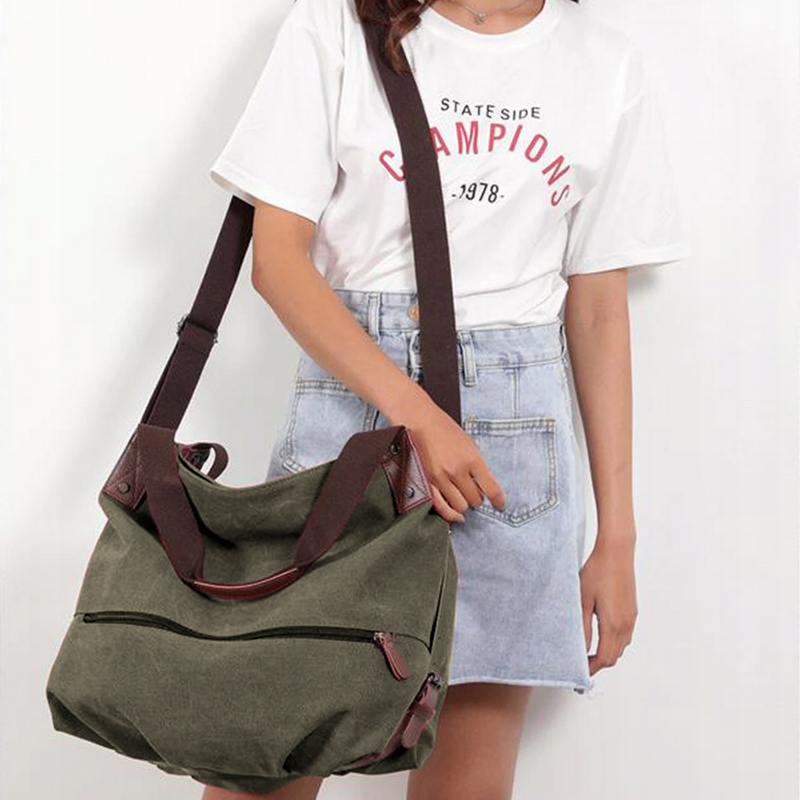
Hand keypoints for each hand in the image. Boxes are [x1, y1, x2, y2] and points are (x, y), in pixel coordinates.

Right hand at [401, 406, 506, 525]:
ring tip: (461, 495)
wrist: (419, 420)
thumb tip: (487, 486)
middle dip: (477, 497)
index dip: (498, 500)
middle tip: (474, 491)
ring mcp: (440, 478)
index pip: (491, 488)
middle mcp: (457, 470)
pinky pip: (441, 507)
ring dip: (463, 503)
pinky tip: (456, 516)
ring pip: (460, 506)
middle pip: (475, 500)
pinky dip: (450, 514)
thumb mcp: (468, 443)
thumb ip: (478, 465)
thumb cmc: (443, 428)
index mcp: (471, 458)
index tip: (500, 504)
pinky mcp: (426, 482)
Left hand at [579, 531, 637, 676]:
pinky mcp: (632, 610)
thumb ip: (582, 627)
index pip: (604, 658)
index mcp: (613, 624)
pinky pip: (624, 635)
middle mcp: (626, 624)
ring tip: (588, 649)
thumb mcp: (583, 600)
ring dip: (606, 652)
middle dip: (598, 663)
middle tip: (581, 661)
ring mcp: (631, 617)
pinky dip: (613, 641)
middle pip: (614, 656)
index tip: (580, 670)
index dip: (591, 668)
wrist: (616, 552)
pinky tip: (600, 633)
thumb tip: (580, 649)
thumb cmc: (598, 571)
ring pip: (621, 646)